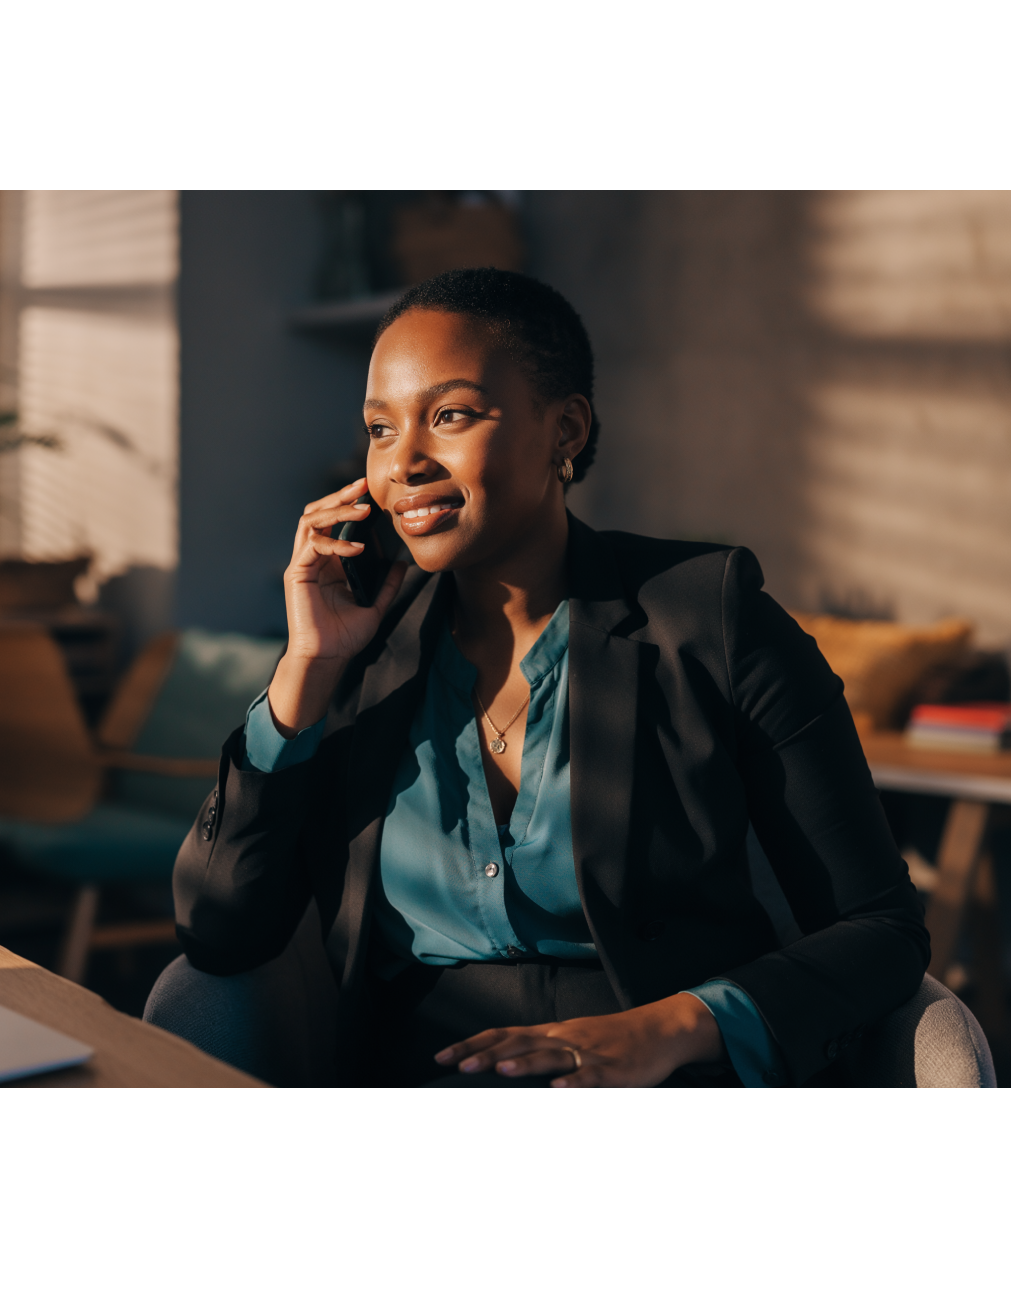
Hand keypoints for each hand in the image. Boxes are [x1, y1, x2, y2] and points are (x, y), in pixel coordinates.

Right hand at [268, 478, 405, 733]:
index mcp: (328, 562)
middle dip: (340, 497)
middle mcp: (312, 558)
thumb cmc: (345, 638)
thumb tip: (401, 563)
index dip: (349, 504)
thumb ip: (386, 585)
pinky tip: (357, 549)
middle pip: (318, 513)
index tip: (371, 492)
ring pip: (311, 522)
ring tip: (362, 510)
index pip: (333, 522)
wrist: (327, 660)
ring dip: (336, 512)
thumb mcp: (375, 606)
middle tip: (362, 486)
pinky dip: (336, 544)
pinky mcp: (297, 574)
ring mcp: (302, 564)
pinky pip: (313, 546)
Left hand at [433, 993, 725, 1088]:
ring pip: (551, 1057)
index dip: (473, 1044)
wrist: (659, 1030)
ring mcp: (587, 1053)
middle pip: (520, 1043)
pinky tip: (558, 1089)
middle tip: (459, 1065)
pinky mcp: (612, 1070)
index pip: (503, 1034)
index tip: (443, 1056)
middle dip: (488, 1054)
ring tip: (500, 1070)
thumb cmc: (611, 1038)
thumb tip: (502, 1059)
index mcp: (552, 1033)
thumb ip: (540, 1049)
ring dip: (525, 1064)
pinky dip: (573, 1083)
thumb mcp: (571, 1039)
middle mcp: (564, 1039)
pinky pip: (589, 1077)